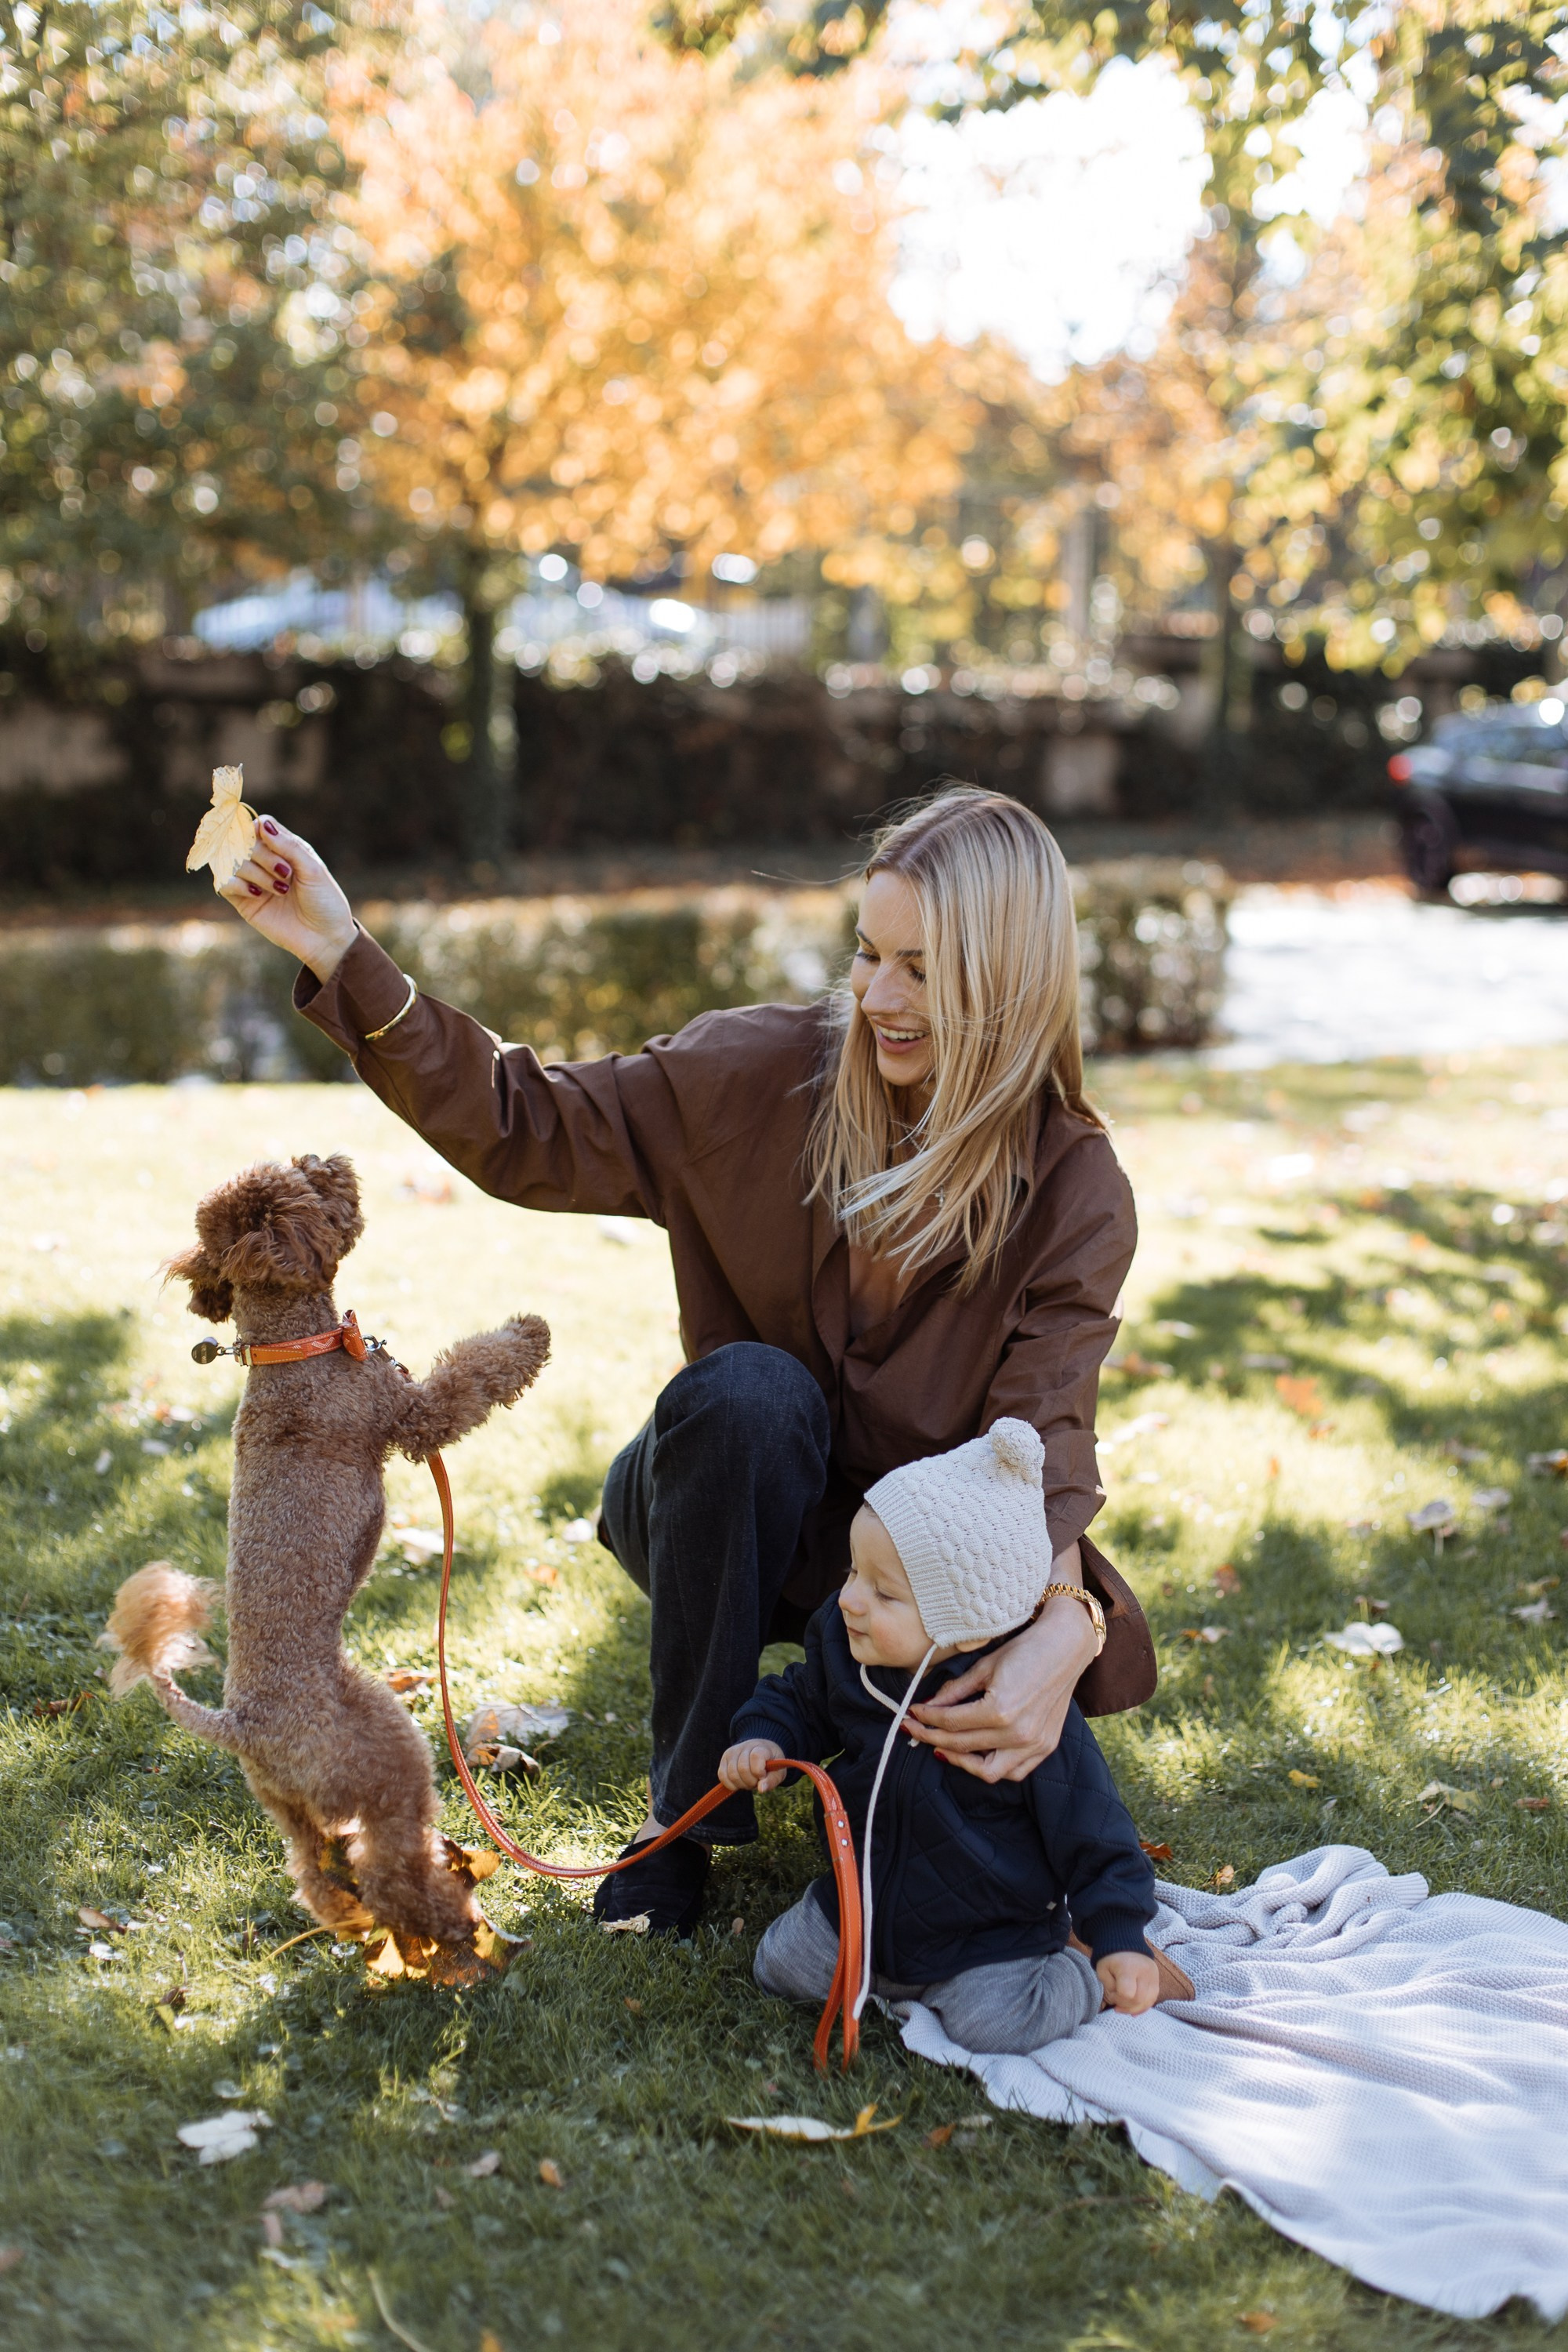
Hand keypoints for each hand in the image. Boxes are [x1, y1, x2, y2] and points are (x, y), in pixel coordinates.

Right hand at [216, 816, 356, 981]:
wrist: (324, 938)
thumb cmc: (325, 902)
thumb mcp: (313, 870)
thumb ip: (289, 846)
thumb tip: (263, 823)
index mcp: (284, 849)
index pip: (258, 825)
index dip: (260, 831)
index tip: (274, 845)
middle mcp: (265, 862)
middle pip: (243, 841)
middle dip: (263, 856)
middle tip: (286, 874)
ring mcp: (252, 881)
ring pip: (231, 861)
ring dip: (256, 873)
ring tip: (280, 890)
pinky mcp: (244, 901)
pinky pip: (223, 883)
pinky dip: (237, 884)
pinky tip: (258, 894)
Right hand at [719, 1738, 787, 1793]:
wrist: (760, 1752)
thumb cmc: (771, 1764)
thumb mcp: (778, 1772)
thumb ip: (772, 1780)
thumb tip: (761, 1789)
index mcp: (760, 1747)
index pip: (756, 1757)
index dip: (759, 1771)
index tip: (763, 1775)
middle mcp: (744, 1747)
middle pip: (743, 1769)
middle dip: (751, 1782)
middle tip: (756, 1781)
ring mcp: (732, 1752)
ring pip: (732, 1774)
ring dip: (741, 1784)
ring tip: (749, 1781)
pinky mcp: (724, 1759)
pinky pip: (722, 1776)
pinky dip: (731, 1784)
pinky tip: (740, 1783)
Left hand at [908, 1566, 1096, 1783]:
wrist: (1066, 1648)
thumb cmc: (1025, 1650)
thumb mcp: (984, 1667)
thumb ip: (955, 1690)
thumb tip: (928, 1704)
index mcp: (1000, 1710)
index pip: (951, 1723)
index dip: (926, 1718)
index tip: (912, 1713)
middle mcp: (1017, 1733)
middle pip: (962, 1746)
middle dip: (932, 1737)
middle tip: (915, 1728)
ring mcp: (1034, 1744)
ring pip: (986, 1771)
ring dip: (960, 1761)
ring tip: (942, 1747)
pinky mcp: (1045, 1747)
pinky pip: (1013, 1772)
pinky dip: (991, 1767)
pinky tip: (976, 1755)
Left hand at [1095, 1950, 1159, 2014]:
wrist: (1124, 1940)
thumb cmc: (1110, 1957)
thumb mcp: (1103, 1970)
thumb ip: (1110, 1988)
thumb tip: (1119, 2003)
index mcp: (1128, 1967)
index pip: (1127, 1994)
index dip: (1117, 1999)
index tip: (1111, 1993)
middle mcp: (1144, 1971)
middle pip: (1139, 2000)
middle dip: (1126, 2006)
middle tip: (1117, 2003)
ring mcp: (1153, 1974)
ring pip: (1148, 2001)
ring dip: (1135, 2009)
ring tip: (1125, 2007)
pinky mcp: (1156, 1977)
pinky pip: (1153, 1997)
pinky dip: (1144, 2005)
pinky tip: (1134, 2008)